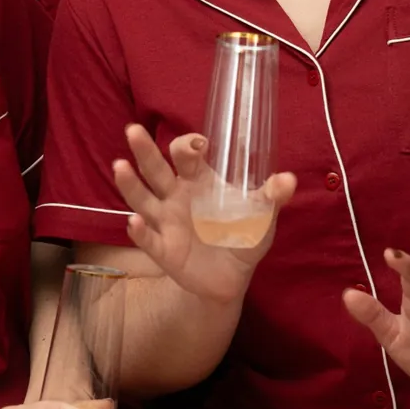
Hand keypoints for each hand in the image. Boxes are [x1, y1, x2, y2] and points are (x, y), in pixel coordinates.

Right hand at [113, 125, 296, 305]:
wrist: (232, 278)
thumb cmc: (244, 236)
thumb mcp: (262, 216)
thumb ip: (272, 197)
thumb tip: (289, 179)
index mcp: (199, 181)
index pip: (186, 155)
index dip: (189, 145)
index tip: (200, 143)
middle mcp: (176, 196)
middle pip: (155, 170)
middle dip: (144, 150)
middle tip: (133, 130)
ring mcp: (166, 222)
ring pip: (142, 199)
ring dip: (130, 183)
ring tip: (120, 166)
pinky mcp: (163, 250)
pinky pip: (147, 238)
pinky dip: (139, 231)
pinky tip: (134, 222)